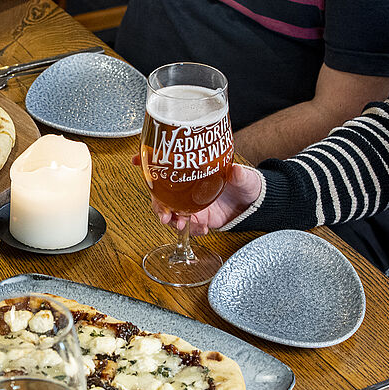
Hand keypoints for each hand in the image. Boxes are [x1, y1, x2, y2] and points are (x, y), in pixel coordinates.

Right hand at [132, 155, 262, 233]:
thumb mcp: (244, 176)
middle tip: (163, 213)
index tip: (136, 159)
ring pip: (170, 211)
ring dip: (170, 218)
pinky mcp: (199, 218)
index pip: (166, 164)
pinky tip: (199, 228)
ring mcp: (190, 203)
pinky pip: (188, 226)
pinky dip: (191, 229)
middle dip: (157, 204)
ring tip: (178, 224)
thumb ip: (239, 174)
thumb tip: (235, 171)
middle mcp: (187, 188)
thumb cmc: (245, 184)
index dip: (148, 161)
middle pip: (161, 193)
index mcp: (192, 172)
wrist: (252, 204)